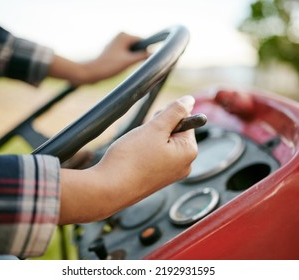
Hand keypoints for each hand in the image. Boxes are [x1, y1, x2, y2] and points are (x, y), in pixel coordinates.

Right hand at [58, 96, 197, 223]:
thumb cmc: (131, 159)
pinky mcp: (156, 179)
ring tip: (135, 149)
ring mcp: (170, 174)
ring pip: (161, 143)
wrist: (108, 188)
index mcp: (189, 152)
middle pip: (174, 133)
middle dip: (156, 130)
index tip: (152, 126)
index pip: (186, 122)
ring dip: (148, 139)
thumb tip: (189, 100)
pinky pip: (153, 156)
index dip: (167, 118)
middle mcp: (184, 165)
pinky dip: (143, 152)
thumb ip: (174, 112)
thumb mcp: (155, 128)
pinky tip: (133, 158)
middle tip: (141, 139)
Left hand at [84, 32, 149, 81]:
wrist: (93, 72)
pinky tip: (121, 66)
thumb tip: (153, 54)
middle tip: (131, 64)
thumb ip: (142, 56)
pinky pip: (126, 53)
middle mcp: (120, 36)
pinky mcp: (114, 49)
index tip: (145, 61)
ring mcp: (117, 42)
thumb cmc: (109, 66)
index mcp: (124, 35)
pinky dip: (127, 59)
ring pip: (132, 50)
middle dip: (138, 55)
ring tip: (125, 65)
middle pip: (138, 46)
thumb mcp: (128, 61)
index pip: (142, 41)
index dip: (145, 51)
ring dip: (132, 58)